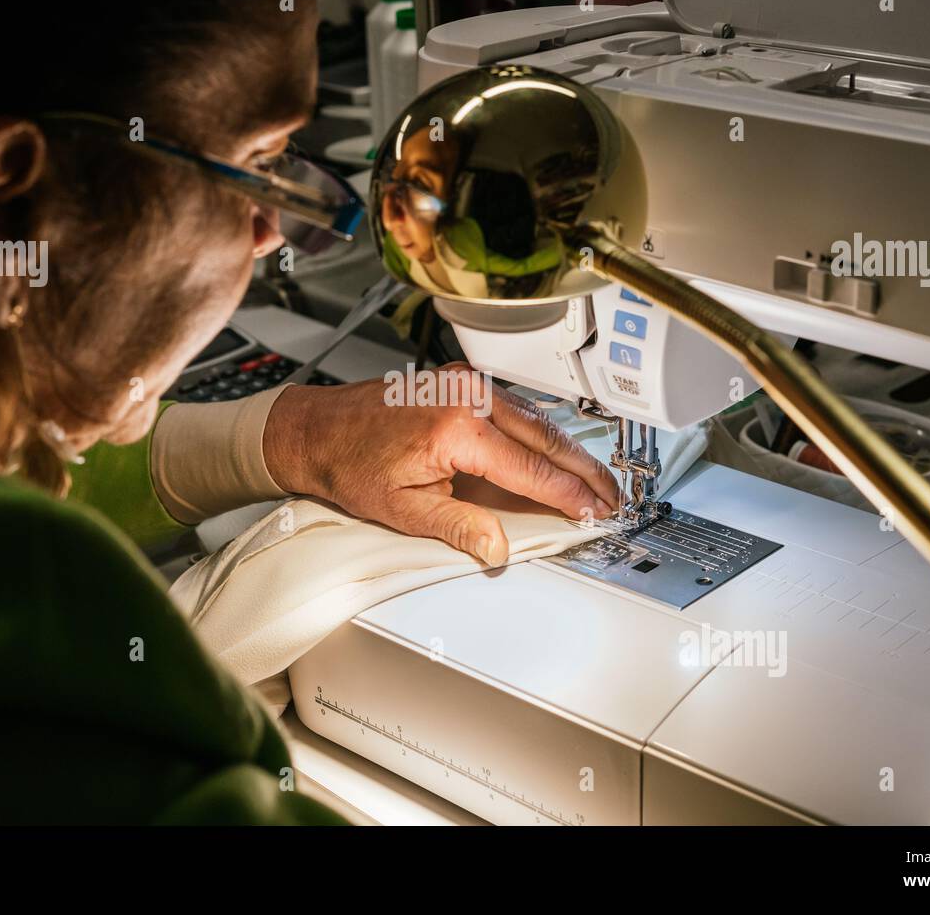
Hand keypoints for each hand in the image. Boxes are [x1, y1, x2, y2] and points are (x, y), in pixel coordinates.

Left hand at [263, 364, 620, 565]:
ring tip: (594, 480)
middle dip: (584, 470)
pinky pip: (516, 409)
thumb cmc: (350, 463)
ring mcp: (465, 385)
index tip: (594, 512)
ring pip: (537, 419)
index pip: (531, 468)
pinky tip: (557, 452)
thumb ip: (458, 527)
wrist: (317, 430)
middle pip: (547, 437)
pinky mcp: (461, 383)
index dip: (568, 495)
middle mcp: (467, 397)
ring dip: (568, 450)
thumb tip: (497, 547)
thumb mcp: (403, 509)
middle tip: (613, 496)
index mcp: (456, 428)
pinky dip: (543, 433)